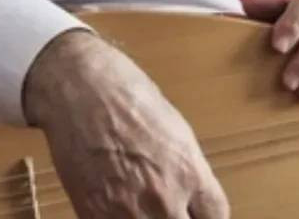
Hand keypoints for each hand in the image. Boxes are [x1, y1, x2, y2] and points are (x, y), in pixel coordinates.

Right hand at [22, 30, 229, 218]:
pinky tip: (120, 207)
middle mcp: (164, 198)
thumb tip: (191, 197)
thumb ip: (188, 172)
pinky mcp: (93, 215)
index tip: (199, 212)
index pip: (217, 216)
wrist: (81, 92)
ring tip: (147, 209)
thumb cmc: (130, 99)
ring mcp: (127, 211)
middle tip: (174, 209)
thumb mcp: (177, 132)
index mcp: (190, 172)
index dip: (209, 217)